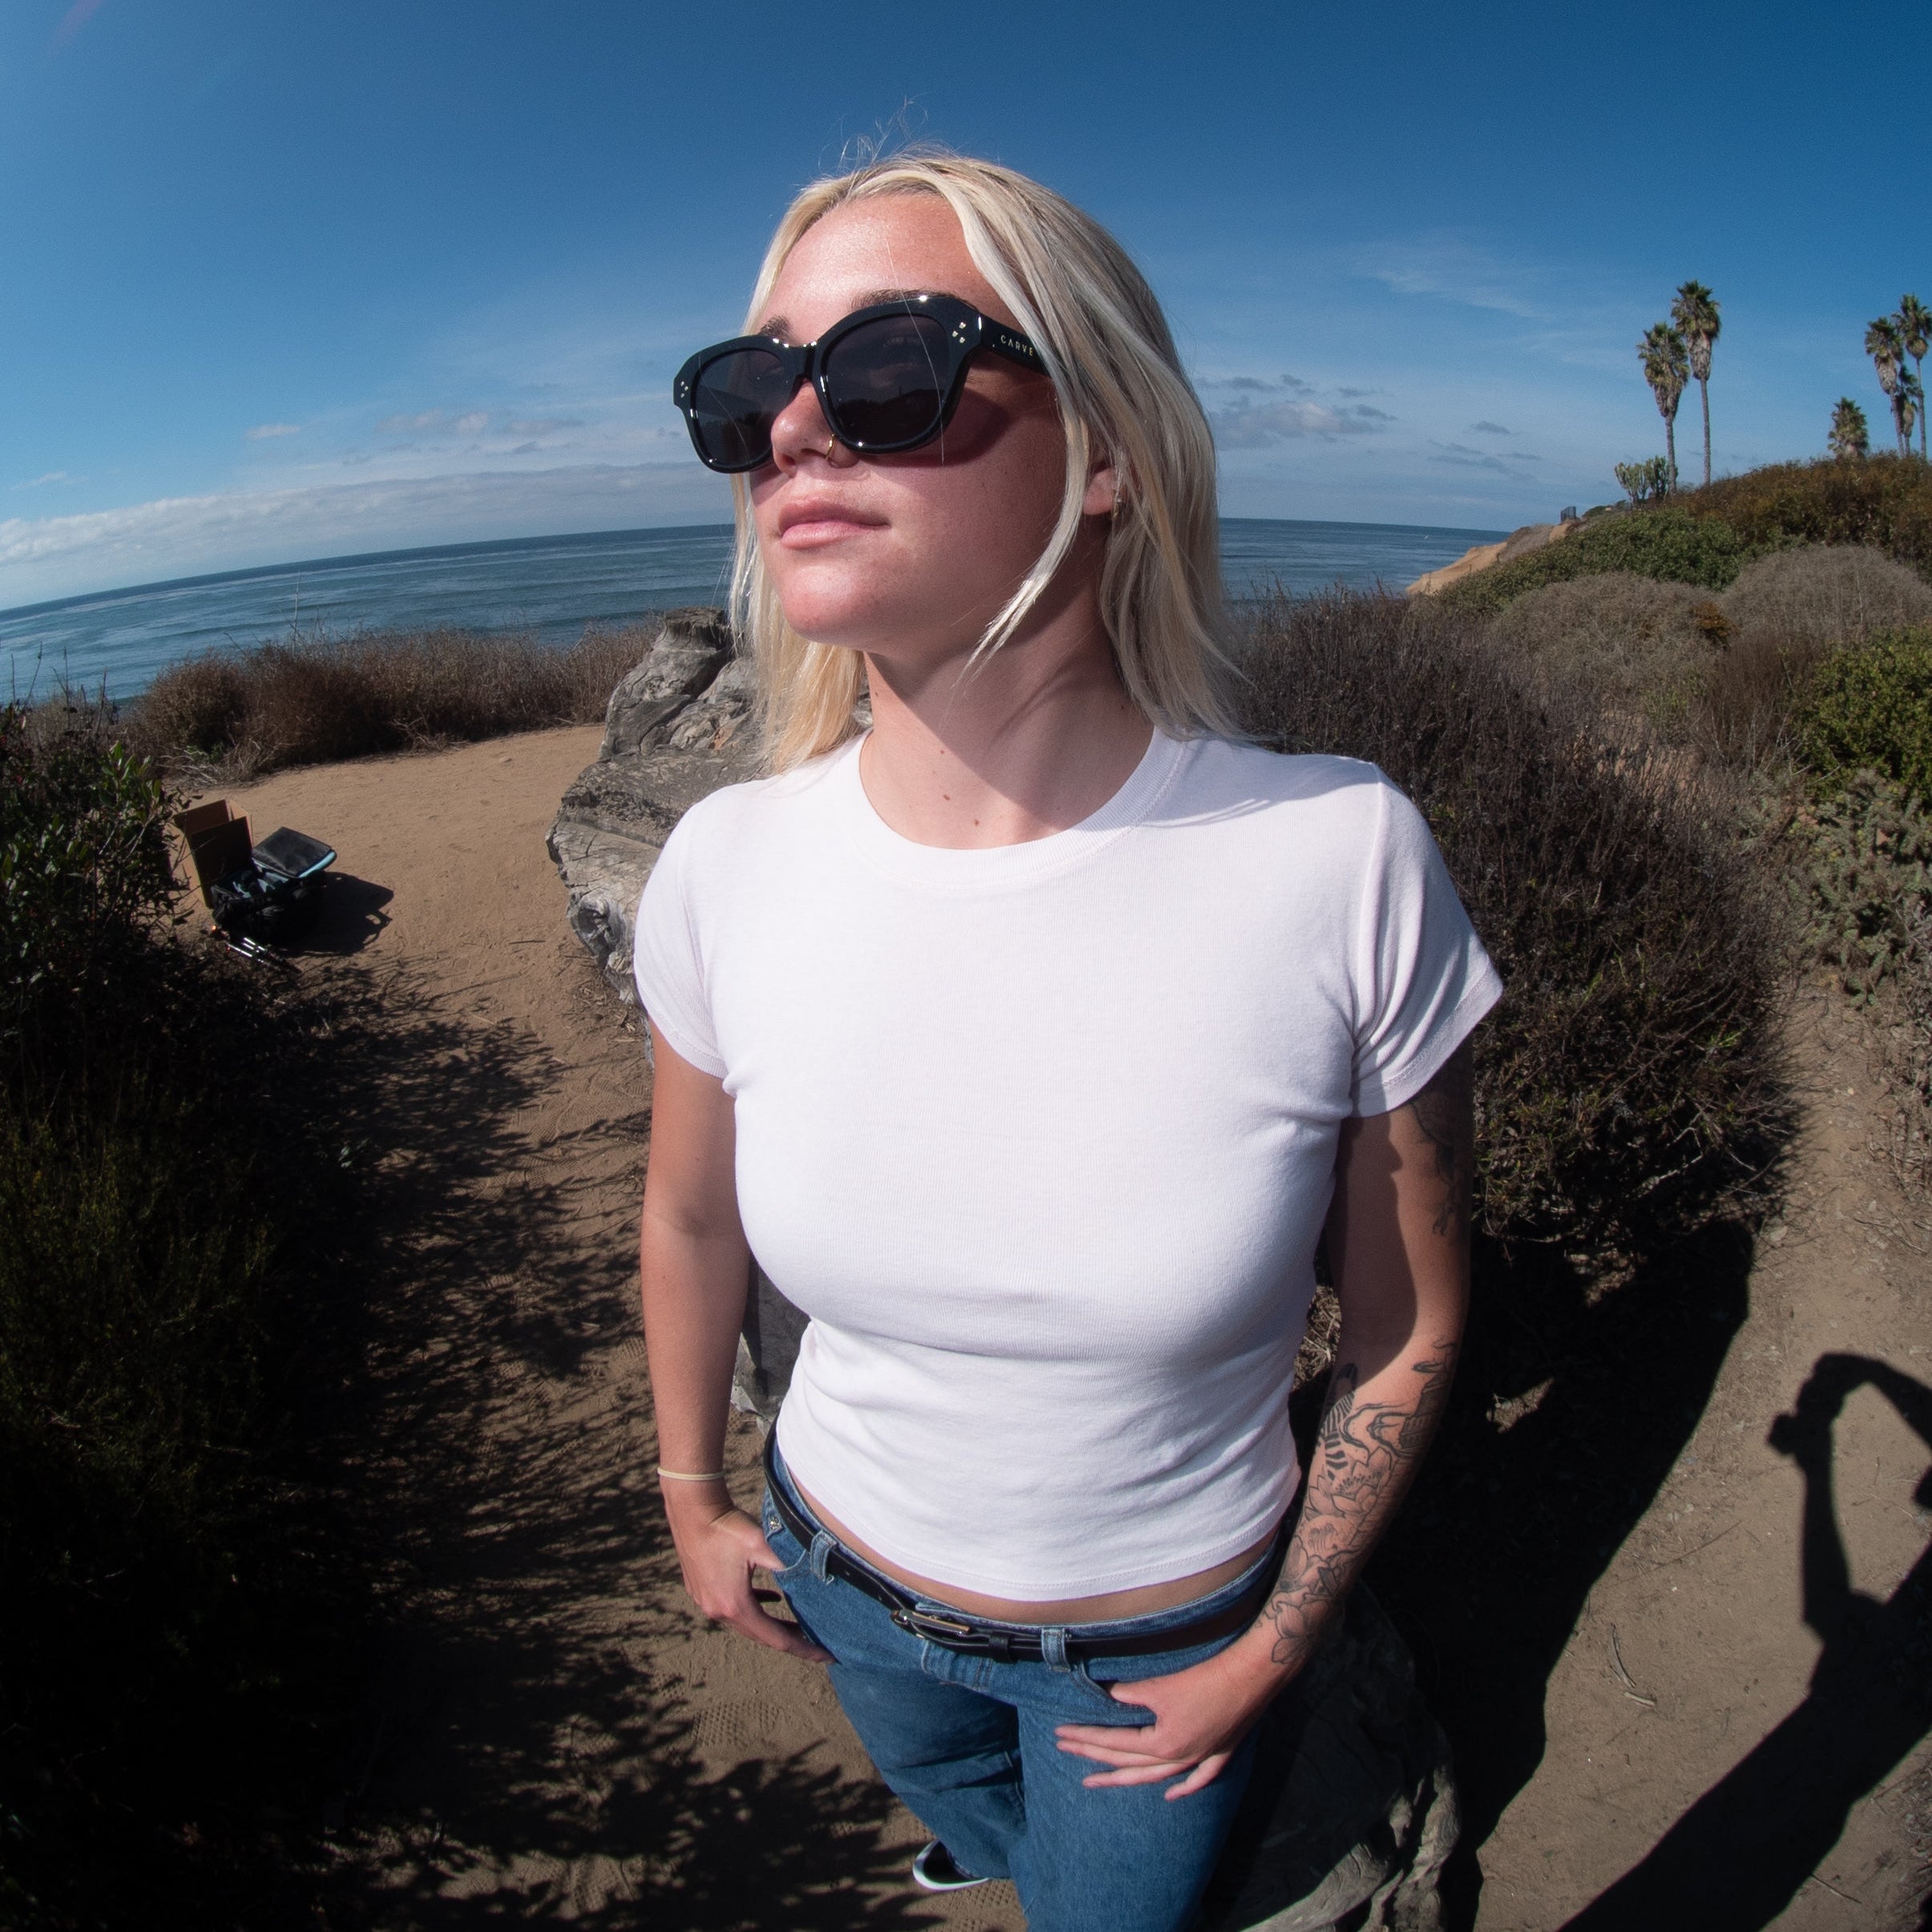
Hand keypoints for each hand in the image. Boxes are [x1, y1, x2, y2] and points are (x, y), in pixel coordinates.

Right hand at [662, 1483, 830, 1662]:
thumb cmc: (728, 1527)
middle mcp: (718, 1611)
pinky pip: (733, 1609)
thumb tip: (815, 1579)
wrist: (693, 1510)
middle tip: (817, 1644)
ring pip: (746, 1622)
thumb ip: (788, 1565)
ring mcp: (706, 1602)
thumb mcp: (763, 1546)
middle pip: (761, 1635)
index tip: (825, 1656)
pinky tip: (770, 1599)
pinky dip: (755, 1607)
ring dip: (771, 1624)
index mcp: (735, 1606)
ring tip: (798, 1625)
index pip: (776, 1638)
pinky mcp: (701, 1590)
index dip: (803, 1648)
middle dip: (790, 1639)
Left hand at [1053, 1635, 1290, 1799]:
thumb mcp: (1160, 1686)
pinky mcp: (1220, 1751)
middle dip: (1095, 1758)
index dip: (1086, 1738)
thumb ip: (1130, 1694)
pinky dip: (1184, 1789)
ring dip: (1128, 1778)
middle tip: (1066, 1753)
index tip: (1061, 1736)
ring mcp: (1201, 1758)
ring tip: (1100, 1782)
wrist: (1250, 1676)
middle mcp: (1180, 1758)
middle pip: (1130, 1763)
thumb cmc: (1205, 1678)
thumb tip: (1106, 1695)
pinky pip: (1200, 1779)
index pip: (1115, 1744)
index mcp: (1163, 1744)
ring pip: (1158, 1776)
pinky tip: (1170, 1796)